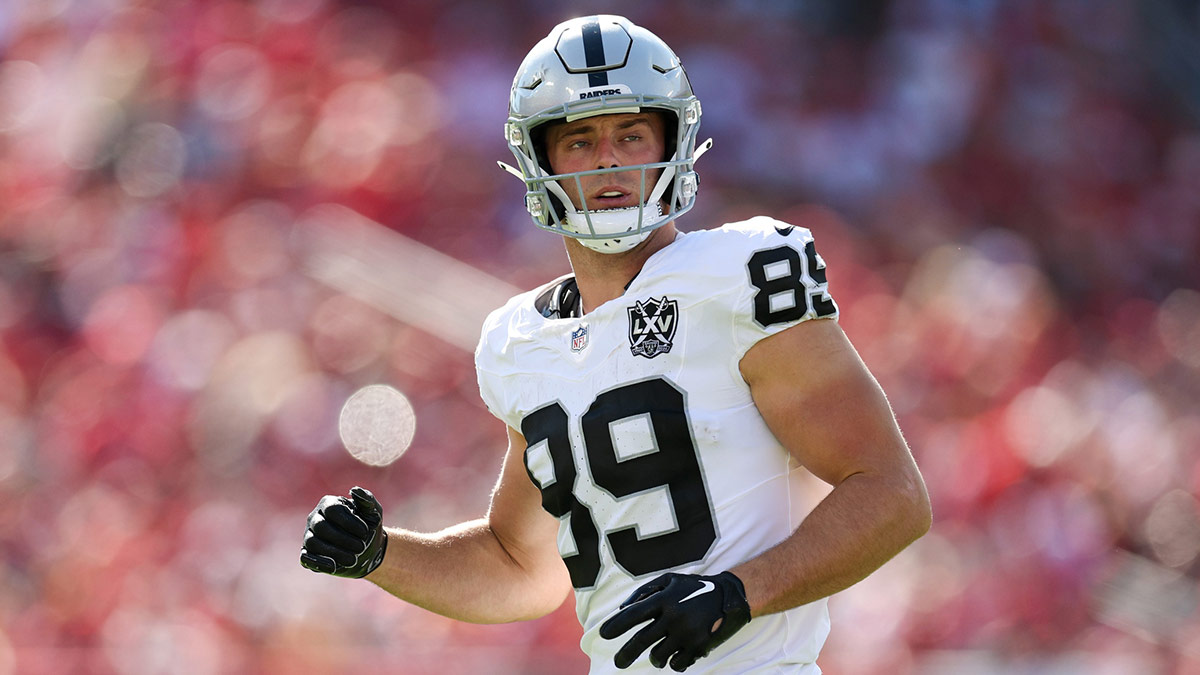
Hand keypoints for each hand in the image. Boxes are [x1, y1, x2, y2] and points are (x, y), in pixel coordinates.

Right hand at [300, 486, 387, 578]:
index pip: (332, 510)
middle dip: (343, 539)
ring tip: (353, 559)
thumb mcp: (373, 513)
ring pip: (313, 542)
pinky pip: (306, 558)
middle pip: (321, 527)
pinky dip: (319, 563)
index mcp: (329, 504)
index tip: (365, 532)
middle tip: (361, 547)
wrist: (368, 551)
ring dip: (334, 552)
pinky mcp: (308, 554)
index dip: (349, 522)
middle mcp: (315, 518)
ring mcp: (309, 536)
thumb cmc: (369, 528)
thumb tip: (354, 490)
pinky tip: (334, 567)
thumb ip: (367, 500)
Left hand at [598, 571, 750, 670]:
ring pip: (658, 656)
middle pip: (641, 641)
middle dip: (625, 654)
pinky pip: (677, 664)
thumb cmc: (693, 588)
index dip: (616, 625)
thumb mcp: (670, 580)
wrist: (729, 596)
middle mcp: (674, 616)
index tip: (603, 634)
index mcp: (665, 598)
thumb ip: (644, 591)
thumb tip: (622, 609)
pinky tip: (675, 654)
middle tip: (618, 663)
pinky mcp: (699, 646)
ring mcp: (687, 633)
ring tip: (657, 653)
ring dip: (655, 657)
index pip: (633, 614)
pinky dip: (673, 662)